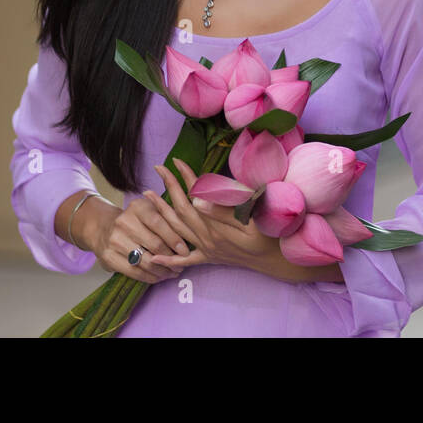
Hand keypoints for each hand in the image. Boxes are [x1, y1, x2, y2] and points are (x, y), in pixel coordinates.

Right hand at [85, 192, 189, 285]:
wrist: (103, 227)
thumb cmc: (136, 220)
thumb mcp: (149, 210)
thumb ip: (168, 217)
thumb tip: (192, 232)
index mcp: (137, 207)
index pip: (159, 223)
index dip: (174, 238)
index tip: (186, 251)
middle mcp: (124, 222)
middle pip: (154, 244)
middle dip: (172, 257)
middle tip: (183, 264)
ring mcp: (114, 240)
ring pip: (146, 261)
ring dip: (163, 270)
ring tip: (174, 272)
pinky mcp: (109, 257)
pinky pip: (135, 272)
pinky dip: (150, 277)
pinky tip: (160, 277)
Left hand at [147, 159, 279, 274]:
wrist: (275, 260)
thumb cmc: (268, 236)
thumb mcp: (251, 220)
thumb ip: (223, 211)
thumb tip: (197, 200)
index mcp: (216, 224)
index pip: (196, 195)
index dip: (185, 177)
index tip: (176, 161)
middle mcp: (207, 236)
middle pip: (182, 209)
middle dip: (169, 186)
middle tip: (158, 168)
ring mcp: (206, 248)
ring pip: (177, 229)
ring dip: (161, 212)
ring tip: (147, 197)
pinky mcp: (210, 257)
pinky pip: (185, 260)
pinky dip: (169, 259)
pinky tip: (153, 256)